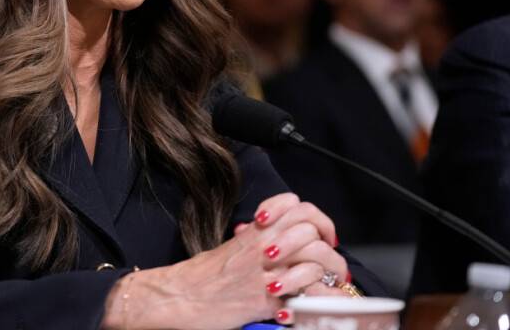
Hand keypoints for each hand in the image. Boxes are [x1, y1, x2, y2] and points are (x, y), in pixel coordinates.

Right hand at [101, 193, 346, 329]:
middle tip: (330, 264)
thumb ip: (256, 238)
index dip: (317, 219)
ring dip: (327, 274)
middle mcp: (263, 247)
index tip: (322, 235)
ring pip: (315, 259)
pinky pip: (306, 294)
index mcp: (254, 232)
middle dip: (329, 249)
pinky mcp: (267, 301)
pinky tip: (317, 303)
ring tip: (326, 285)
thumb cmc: (199, 276)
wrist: (179, 296)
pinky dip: (319, 299)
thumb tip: (274, 236)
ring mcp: (267, 273)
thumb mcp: (230, 247)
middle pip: (311, 231)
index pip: (297, 206)